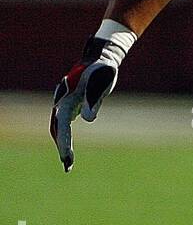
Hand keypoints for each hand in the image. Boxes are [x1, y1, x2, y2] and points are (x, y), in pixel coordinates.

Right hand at [50, 32, 131, 171]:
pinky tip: (67, 149)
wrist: (101, 59)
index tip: (67, 156)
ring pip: (59, 128)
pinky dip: (65, 136)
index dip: (64, 141)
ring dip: (62, 144)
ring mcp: (66, 103)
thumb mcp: (101, 82)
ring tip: (67, 163)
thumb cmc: (102, 69)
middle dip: (62, 147)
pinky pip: (65, 124)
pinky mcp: (73, 105)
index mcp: (67, 98)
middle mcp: (62, 102)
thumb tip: (89, 119)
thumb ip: (93, 100)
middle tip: (68, 166)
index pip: (62, 125)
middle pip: (57, 129)